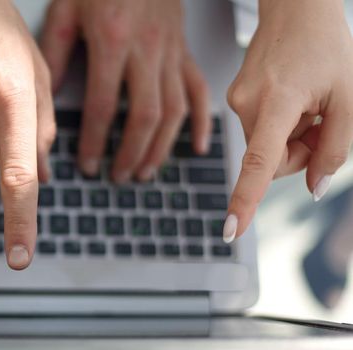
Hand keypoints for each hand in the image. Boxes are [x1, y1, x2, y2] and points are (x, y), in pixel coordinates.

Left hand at [41, 0, 209, 181]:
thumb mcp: (65, 10)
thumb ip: (54, 53)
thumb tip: (43, 96)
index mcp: (112, 41)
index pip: (102, 105)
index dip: (93, 141)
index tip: (86, 165)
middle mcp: (146, 50)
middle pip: (144, 116)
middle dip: (130, 154)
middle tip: (118, 177)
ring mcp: (171, 52)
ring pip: (173, 110)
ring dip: (160, 147)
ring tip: (145, 172)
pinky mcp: (184, 50)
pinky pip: (198, 90)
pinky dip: (200, 122)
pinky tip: (195, 148)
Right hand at [224, 0, 352, 242]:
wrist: (296, 10)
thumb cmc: (325, 46)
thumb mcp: (349, 97)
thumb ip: (336, 148)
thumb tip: (315, 187)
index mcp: (278, 101)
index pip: (259, 161)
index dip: (245, 198)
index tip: (231, 228)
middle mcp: (247, 103)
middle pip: (270, 162)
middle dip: (298, 155)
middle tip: (321, 125)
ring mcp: (237, 100)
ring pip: (264, 148)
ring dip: (290, 139)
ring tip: (309, 107)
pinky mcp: (235, 98)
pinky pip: (258, 131)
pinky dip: (279, 127)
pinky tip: (294, 102)